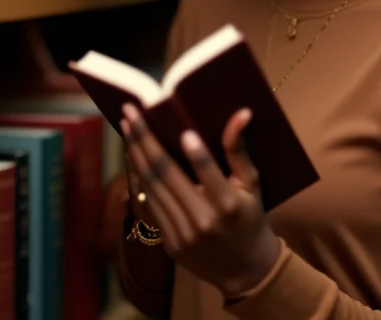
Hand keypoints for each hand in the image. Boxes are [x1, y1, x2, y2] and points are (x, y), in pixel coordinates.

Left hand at [120, 103, 281, 297]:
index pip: (208, 173)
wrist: (244, 269)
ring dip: (135, 154)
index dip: (197, 153)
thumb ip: (239, 149)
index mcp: (228, 205)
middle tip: (131, 112)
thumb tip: (241, 113)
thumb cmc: (250, 217)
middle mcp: (202, 221)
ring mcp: (182, 234)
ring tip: (128, 127)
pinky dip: (137, 177)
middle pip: (167, 175)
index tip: (183, 130)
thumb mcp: (252, 183)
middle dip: (145, 140)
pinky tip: (132, 156)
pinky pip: (148, 204)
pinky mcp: (168, 242)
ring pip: (151, 188)